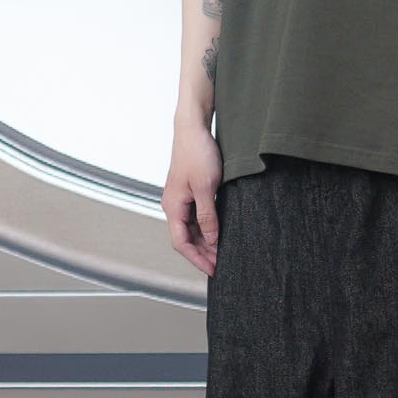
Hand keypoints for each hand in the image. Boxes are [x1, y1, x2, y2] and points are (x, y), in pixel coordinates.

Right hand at [162, 119, 222, 274]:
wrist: (193, 127)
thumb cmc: (197, 153)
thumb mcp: (206, 188)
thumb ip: (208, 216)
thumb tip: (212, 240)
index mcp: (173, 207)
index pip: (181, 243)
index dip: (197, 259)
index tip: (214, 270)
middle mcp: (174, 205)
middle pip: (186, 238)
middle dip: (204, 253)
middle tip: (224, 264)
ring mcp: (181, 199)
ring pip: (192, 228)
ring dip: (206, 241)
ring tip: (224, 251)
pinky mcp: (189, 191)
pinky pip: (196, 216)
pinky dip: (207, 227)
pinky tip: (220, 232)